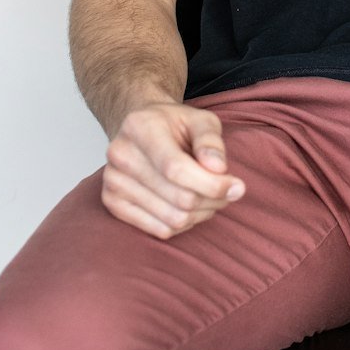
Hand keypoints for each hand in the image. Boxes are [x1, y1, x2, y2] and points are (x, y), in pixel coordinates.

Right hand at [102, 102, 246, 239]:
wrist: (141, 129)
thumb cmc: (174, 124)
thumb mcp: (199, 119)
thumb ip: (210, 141)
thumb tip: (218, 170)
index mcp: (140, 127)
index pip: (176, 169)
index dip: (211, 184)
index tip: (237, 187)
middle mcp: (120, 154)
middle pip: (178, 197)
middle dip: (213, 199)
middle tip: (229, 191)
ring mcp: (112, 181)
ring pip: (172, 218)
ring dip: (201, 213)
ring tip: (209, 196)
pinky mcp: (112, 203)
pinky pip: (160, 230)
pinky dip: (184, 223)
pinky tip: (190, 206)